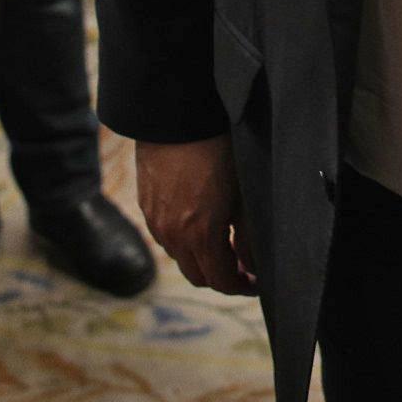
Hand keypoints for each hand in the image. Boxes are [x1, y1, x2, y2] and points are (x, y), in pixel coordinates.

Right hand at [135, 138, 254, 294]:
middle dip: (222, 277)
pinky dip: (184, 241)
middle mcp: (172, 235)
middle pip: (198, 276)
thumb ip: (247, 237)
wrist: (176, 114)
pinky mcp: (146, 205)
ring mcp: (155, 221)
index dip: (242, 287)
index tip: (256, 281)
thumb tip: (253, 266)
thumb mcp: (243, 194)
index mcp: (200, 236)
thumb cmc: (218, 149)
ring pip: (180, 257)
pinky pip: (165, 237)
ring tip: (224, 242)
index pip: (221, 281)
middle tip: (243, 266)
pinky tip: (200, 222)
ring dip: (201, 259)